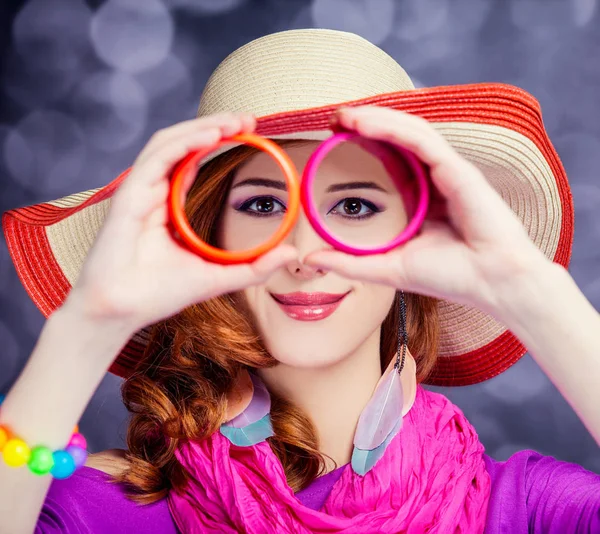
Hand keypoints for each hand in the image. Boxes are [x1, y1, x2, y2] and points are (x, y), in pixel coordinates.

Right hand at [67, 113, 297, 331]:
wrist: (122, 311)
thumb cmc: (160, 295)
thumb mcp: (219, 277)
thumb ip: (255, 267)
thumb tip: (293, 254)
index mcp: (168, 207)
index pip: (193, 162)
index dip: (219, 143)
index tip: (253, 134)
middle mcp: (153, 193)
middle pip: (184, 145)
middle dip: (216, 126)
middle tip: (249, 120)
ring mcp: (140, 191)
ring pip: (170, 143)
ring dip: (202, 127)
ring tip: (234, 121)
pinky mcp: (129, 194)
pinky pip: (158, 157)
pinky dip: (185, 141)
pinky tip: (211, 134)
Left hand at [305, 106, 550, 313]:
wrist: (492, 284)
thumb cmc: (450, 277)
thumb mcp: (388, 269)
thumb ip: (349, 263)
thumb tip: (310, 259)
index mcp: (423, 197)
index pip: (391, 159)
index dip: (364, 145)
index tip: (331, 139)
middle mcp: (435, 178)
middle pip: (398, 138)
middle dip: (365, 123)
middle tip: (333, 118)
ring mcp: (448, 171)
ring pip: (409, 131)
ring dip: (375, 117)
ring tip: (344, 114)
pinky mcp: (458, 169)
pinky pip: (421, 140)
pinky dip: (392, 127)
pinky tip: (365, 122)